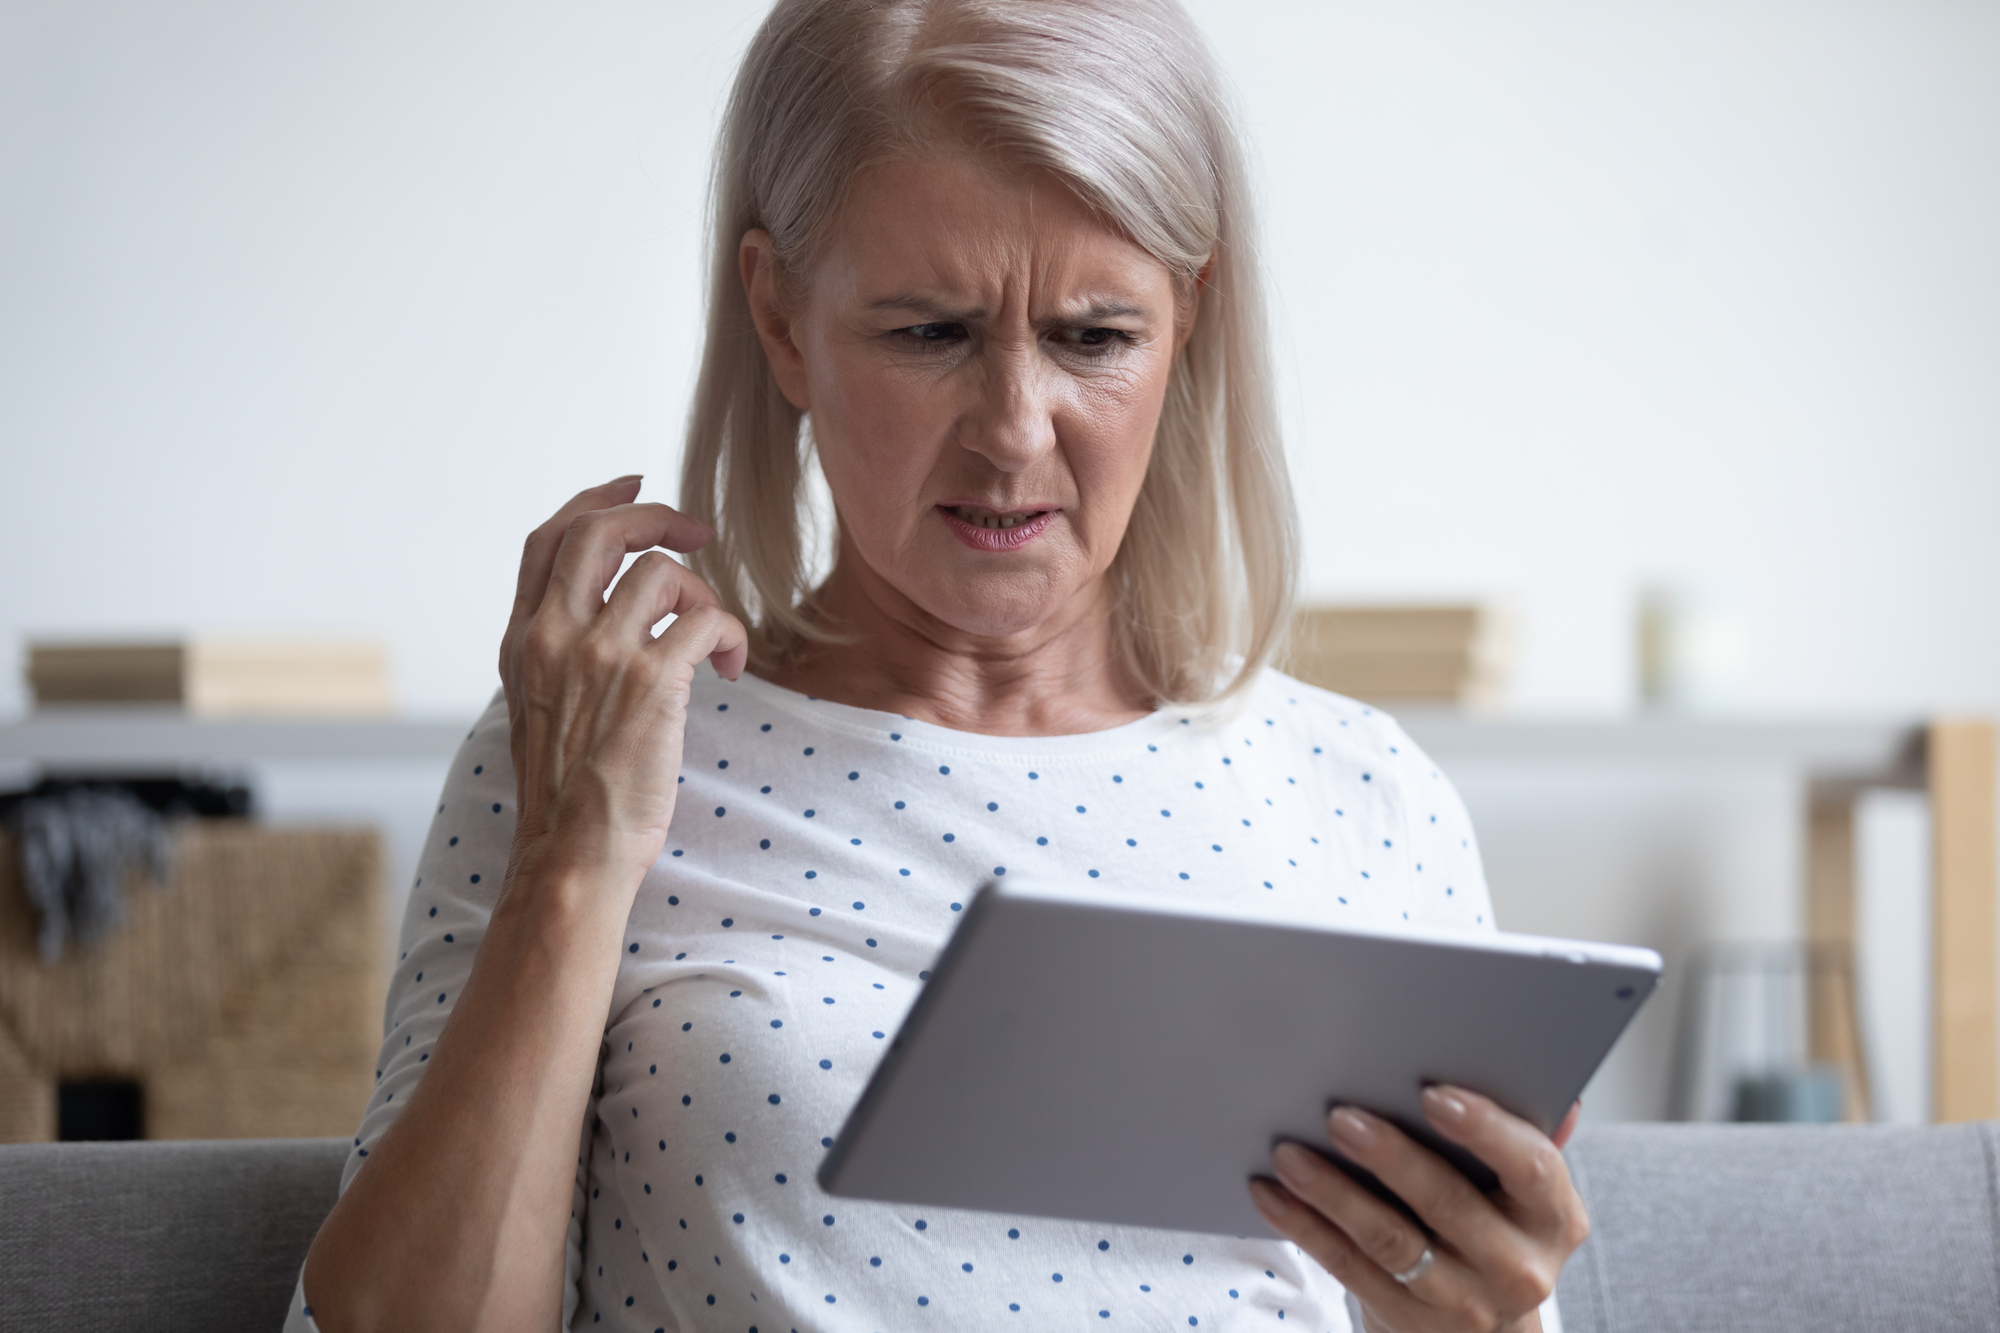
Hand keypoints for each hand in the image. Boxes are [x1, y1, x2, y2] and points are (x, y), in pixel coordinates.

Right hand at [498, 475, 748, 887]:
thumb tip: (602, 619)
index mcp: (521, 641)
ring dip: (703, 596)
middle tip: (697, 530)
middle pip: (599, 534)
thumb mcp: (538, 711)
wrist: (570, 856)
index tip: (633, 488)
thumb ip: (558, 658)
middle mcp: (553, 638)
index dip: (594, 502)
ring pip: (663, 574)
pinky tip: (730, 665)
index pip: (548, 542)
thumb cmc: (565, 799)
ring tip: (711, 639)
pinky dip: (729, 633)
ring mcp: (599, 657)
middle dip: (654, 518)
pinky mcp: (650, 682)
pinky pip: (705, 619)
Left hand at [1249, 1090, 1586, 1332]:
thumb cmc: (1495, 1223)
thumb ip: (1526, 1133)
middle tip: (1339, 1116)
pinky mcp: (1410, 1321)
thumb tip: (1564, 1093)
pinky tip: (1273, 1195)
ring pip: (1389, 1241)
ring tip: (1289, 1154)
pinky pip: (1349, 1269)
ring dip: (1332, 1193)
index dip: (1484, 1129)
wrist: (1485, 1322)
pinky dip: (1306, 1228)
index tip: (1432, 1094)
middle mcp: (1518, 1267)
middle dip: (1389, 1157)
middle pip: (1448, 1203)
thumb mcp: (1520, 1188)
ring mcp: (1464, 1302)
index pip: (1531, 1167)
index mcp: (1554, 1217)